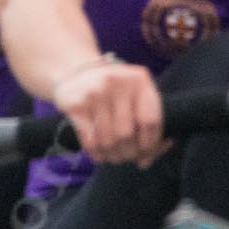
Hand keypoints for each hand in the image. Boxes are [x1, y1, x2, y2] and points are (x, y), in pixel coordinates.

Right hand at [52, 59, 166, 167]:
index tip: (146, 156)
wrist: (75, 70)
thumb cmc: (115, 90)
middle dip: (129, 153)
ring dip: (113, 156)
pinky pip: (90, 140)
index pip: (150, 121)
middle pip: (127, 133)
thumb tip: (153, 155)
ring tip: (114, 158)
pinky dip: (96, 153)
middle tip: (127, 158)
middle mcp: (118, 83)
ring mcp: (95, 93)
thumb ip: (150, 121)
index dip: (150, 145)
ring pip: (108, 140)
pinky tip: (99, 155)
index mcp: (140, 80)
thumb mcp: (136, 94)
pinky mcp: (76, 105)